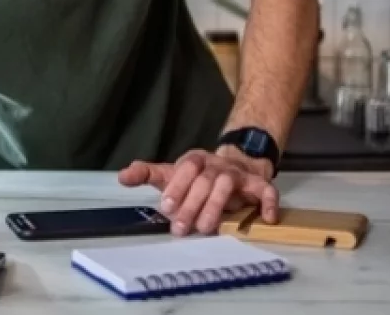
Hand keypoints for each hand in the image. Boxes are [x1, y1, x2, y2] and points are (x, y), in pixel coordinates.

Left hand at [118, 147, 278, 236]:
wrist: (234, 166)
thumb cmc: (197, 176)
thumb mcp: (171, 173)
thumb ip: (147, 174)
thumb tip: (121, 177)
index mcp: (195, 159)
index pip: (185, 167)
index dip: (177, 186)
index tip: (166, 207)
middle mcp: (216, 164)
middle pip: (205, 180)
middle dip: (192, 204)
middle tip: (180, 228)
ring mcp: (237, 174)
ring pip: (228, 185)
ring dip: (216, 206)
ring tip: (206, 229)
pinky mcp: (256, 184)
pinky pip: (266, 190)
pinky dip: (268, 203)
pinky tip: (265, 218)